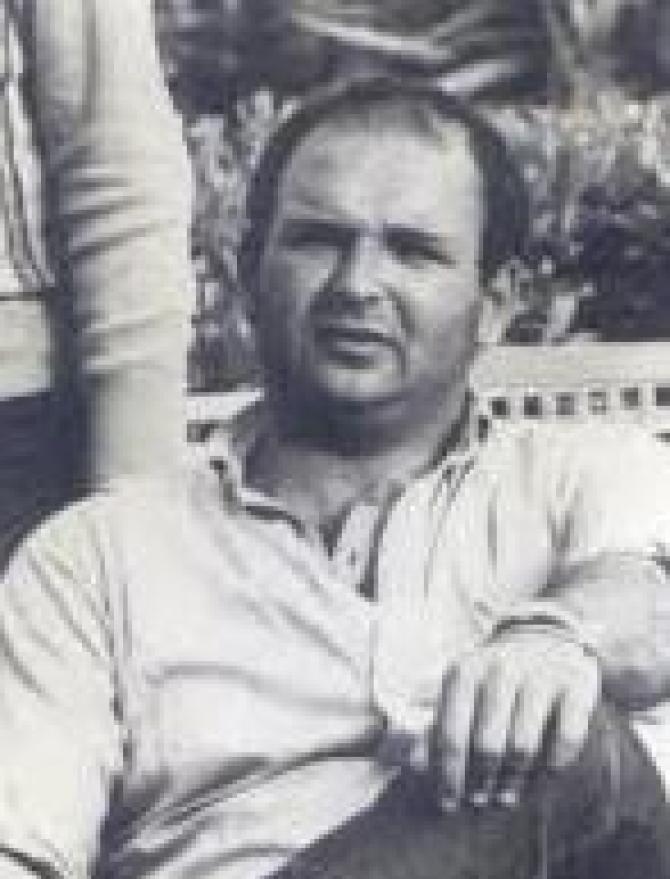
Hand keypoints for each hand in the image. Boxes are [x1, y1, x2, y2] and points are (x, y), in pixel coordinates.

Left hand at [431, 627, 600, 810]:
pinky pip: (566, 736)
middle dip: (481, 781)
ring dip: (514, 779)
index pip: (451, 734)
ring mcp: (539, 674)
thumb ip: (439, 722)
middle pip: (487, 745)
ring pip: (523, 745)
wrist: (544, 637)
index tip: (448, 802)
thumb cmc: (492, 678)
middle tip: (480, 802)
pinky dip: (555, 763)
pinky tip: (546, 777)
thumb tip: (416, 764)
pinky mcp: (575, 684)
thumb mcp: (460, 689)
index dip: (449, 775)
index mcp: (465, 671)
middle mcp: (500, 669)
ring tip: (507, 797)